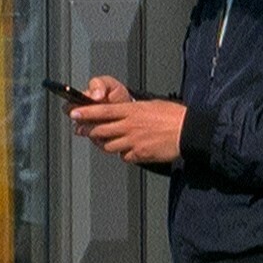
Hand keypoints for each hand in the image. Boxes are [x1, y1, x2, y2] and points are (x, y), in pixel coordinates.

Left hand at [64, 80, 185, 168]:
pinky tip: (129, 150)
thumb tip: (124, 112)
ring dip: (106, 143)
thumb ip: (134, 110)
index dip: (86, 113)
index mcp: (132, 111)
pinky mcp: (140, 154)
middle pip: (100, 130)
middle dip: (88, 131)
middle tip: (81, 130)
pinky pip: (124, 156)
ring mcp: (133, 141)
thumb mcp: (151, 105)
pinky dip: (124, 154)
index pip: (102, 111)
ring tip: (108, 140)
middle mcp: (129, 126)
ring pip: (109, 145)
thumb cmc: (173, 116)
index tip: (74, 114)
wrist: (189, 131)